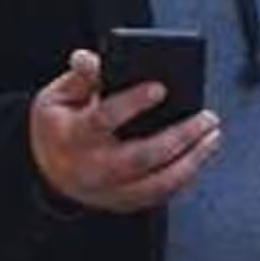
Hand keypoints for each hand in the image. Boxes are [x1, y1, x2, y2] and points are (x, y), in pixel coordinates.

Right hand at [29, 50, 220, 213]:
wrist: (47, 169)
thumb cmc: (59, 125)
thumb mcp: (58, 96)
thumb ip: (81, 77)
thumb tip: (89, 58)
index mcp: (71, 137)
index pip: (103, 120)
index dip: (131, 103)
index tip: (160, 88)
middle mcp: (91, 169)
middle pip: (141, 157)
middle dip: (179, 137)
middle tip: (207, 117)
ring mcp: (108, 191)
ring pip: (157, 183)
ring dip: (192, 161)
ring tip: (213, 136)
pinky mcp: (124, 202)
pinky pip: (161, 195)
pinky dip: (185, 178)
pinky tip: (201, 156)